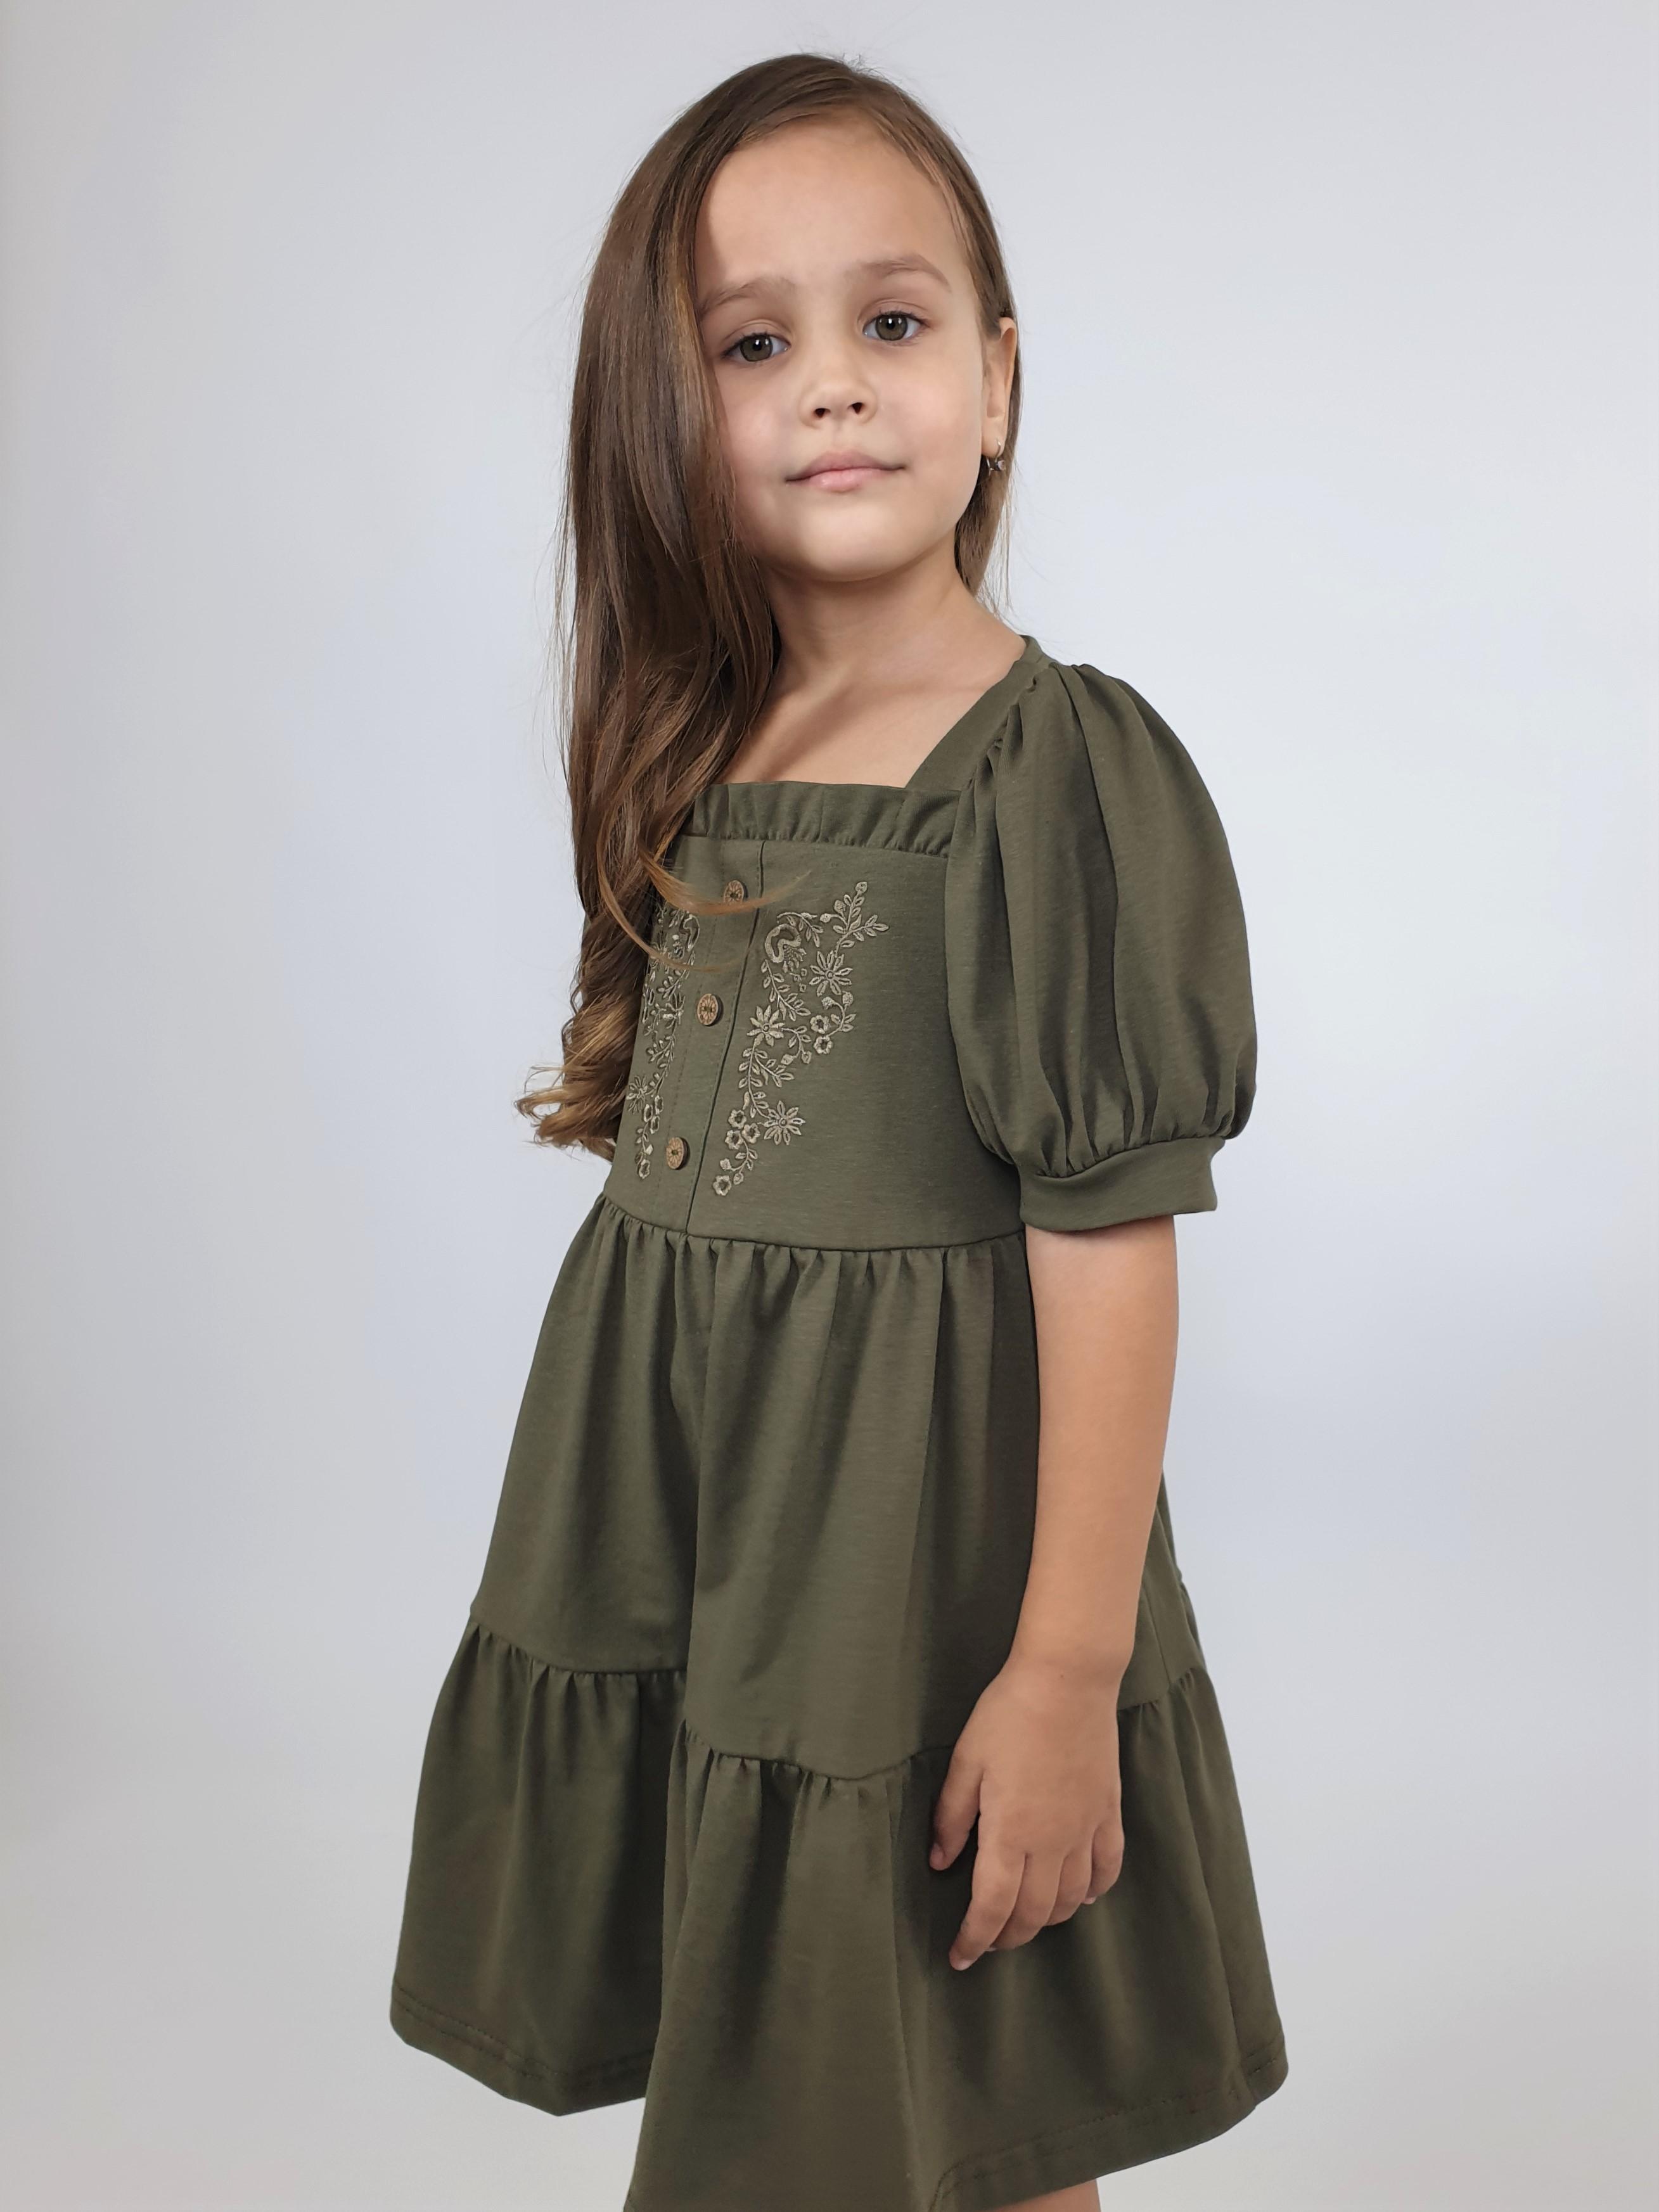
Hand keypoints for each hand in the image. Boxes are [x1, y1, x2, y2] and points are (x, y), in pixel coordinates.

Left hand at [929, 1654, 1123, 1969]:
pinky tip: (1081, 1896)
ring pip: (1071, 1899)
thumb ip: (951, 1817)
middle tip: (989, 1942)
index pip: (992, 1907)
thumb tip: (939, 1862)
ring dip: (1047, 1920)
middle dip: (1008, 1937)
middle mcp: (1052, 1842)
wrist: (1068, 1679)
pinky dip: (1094, 1891)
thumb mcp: (965, 1762)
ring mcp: (1086, 1829)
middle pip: (1034, 1914)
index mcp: (1010, 1832)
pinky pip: (1107, 1868)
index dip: (975, 1939)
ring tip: (1026, 1921)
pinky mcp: (1108, 1812)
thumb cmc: (1009, 1714)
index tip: (959, 1958)